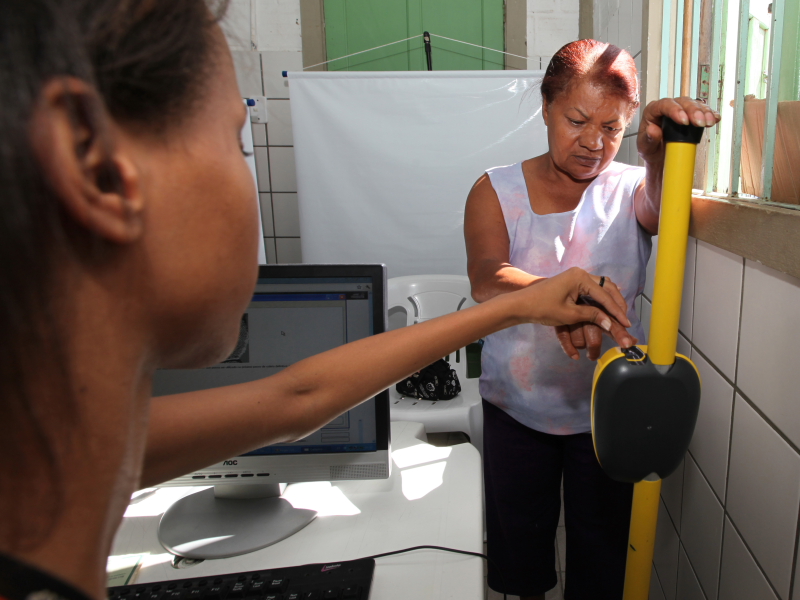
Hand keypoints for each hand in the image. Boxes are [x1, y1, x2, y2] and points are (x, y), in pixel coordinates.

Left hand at [510, 267, 636, 349]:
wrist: (521, 304)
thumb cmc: (542, 308)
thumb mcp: (569, 314)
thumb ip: (592, 316)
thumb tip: (610, 323)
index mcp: (580, 277)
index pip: (604, 295)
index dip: (616, 311)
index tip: (626, 323)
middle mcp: (580, 273)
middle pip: (607, 287)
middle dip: (617, 303)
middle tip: (625, 319)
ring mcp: (576, 277)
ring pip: (601, 288)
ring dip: (611, 301)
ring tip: (619, 315)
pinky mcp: (572, 284)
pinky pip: (593, 290)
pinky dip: (601, 300)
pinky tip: (608, 309)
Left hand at [637, 97, 719, 162]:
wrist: (659, 157)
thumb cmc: (650, 149)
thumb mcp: (644, 147)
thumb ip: (648, 139)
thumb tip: (653, 130)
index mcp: (653, 111)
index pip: (664, 104)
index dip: (675, 110)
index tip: (684, 121)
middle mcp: (668, 107)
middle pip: (683, 102)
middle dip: (693, 111)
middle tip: (700, 123)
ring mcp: (681, 110)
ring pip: (694, 104)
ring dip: (704, 112)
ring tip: (709, 122)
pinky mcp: (691, 115)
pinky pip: (702, 111)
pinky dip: (710, 114)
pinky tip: (715, 119)